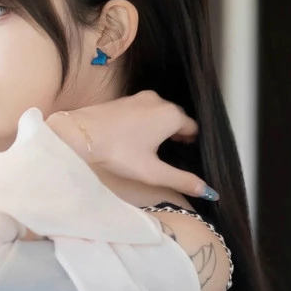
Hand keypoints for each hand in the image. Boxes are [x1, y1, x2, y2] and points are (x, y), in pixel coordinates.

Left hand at [47, 92, 210, 197]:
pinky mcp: (125, 100)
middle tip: (170, 156)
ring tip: (152, 149)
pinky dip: (147, 123)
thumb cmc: (119, 152)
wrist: (81, 133)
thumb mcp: (153, 171)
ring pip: (160, 114)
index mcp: (172, 115)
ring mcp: (141, 98)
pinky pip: (145, 111)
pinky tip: (136, 139)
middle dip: (177, 135)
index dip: (191, 144)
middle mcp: (159, 101)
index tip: (184, 157)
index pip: (193, 129)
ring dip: (161, 129)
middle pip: (178, 119)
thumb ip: (182, 181)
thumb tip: (209, 192)